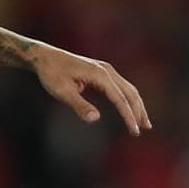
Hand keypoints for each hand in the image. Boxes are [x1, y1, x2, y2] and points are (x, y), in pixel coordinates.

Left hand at [30, 46, 150, 134]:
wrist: (44, 57)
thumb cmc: (52, 73)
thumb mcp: (62, 91)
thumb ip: (79, 105)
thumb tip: (95, 119)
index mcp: (100, 75)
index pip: (120, 99)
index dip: (128, 116)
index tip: (134, 131)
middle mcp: (107, 70)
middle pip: (130, 93)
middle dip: (138, 112)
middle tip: (144, 129)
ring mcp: (105, 70)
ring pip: (128, 89)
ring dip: (137, 105)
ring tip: (144, 122)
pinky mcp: (102, 72)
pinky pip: (121, 87)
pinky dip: (128, 99)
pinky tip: (129, 109)